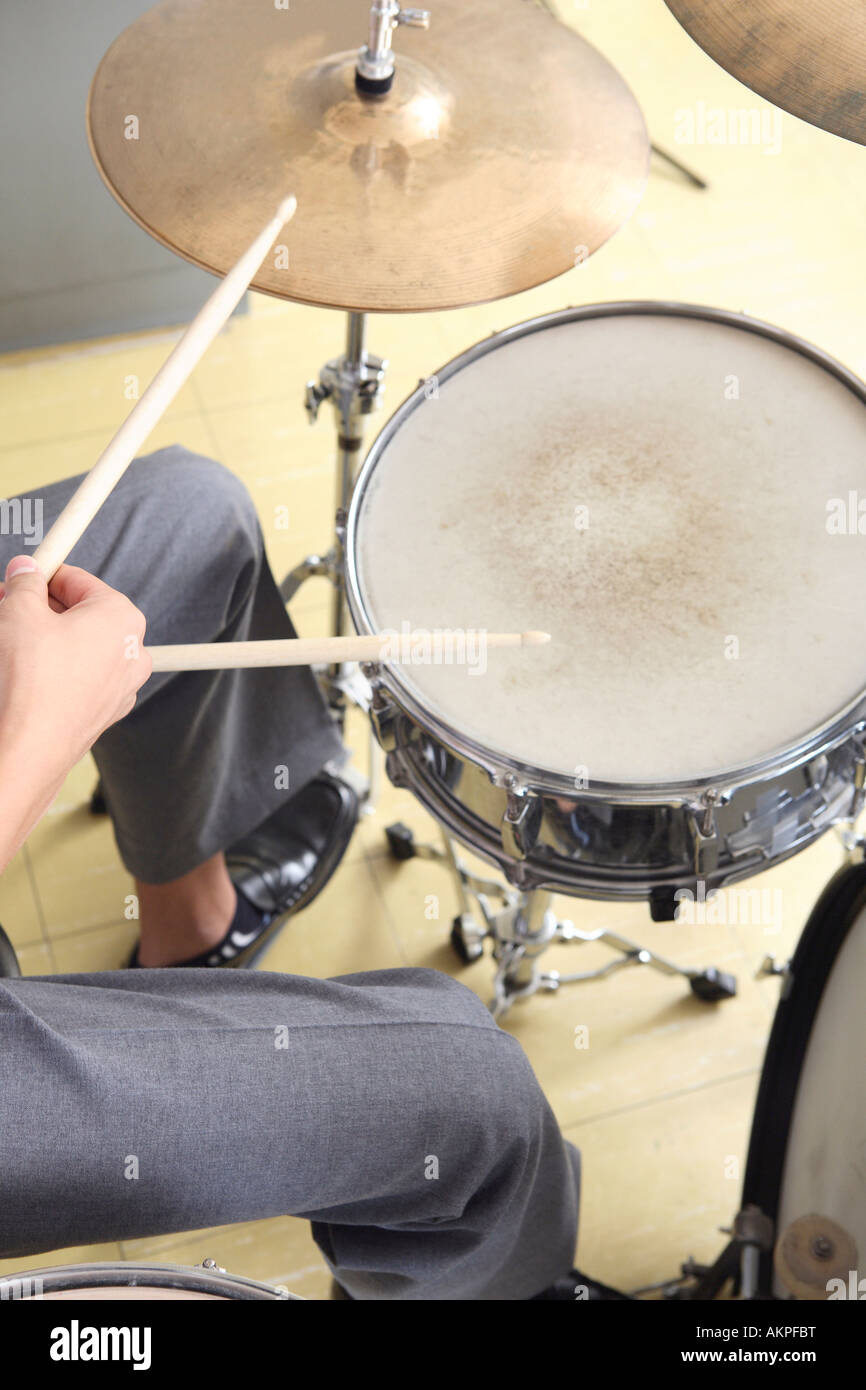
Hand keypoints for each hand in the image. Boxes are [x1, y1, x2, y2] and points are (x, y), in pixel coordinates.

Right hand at [0, 556, 151, 867]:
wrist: (29, 746)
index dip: (43, 575)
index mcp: (121, 618)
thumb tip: (26, 570)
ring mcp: (120, 686)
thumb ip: (25, 583)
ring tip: (9, 635)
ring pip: (78, 647)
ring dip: (43, 637)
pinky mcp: (102, 712)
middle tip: (8, 603)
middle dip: (40, 607)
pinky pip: (77, 678)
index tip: (22, 575)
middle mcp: (131, 652)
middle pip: (81, 614)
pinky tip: (23, 670)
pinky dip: (53, 668)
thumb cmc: (33, 681)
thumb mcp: (18, 612)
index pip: (79, 580)